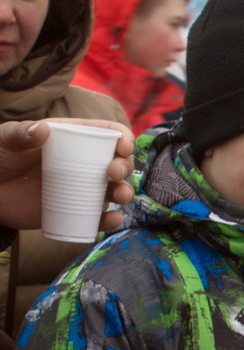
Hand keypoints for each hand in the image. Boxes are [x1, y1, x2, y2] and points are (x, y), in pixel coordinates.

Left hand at [0, 119, 134, 231]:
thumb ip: (21, 133)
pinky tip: (113, 219)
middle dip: (125, 166)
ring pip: (114, 189)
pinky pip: (98, 216)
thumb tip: (43, 130)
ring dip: (125, 192)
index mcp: (73, 138)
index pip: (107, 133)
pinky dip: (110, 220)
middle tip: (115, 173)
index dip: (123, 138)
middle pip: (117, 162)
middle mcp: (84, 163)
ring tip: (121, 196)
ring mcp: (81, 187)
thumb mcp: (5, 139)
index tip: (124, 147)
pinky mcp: (75, 210)